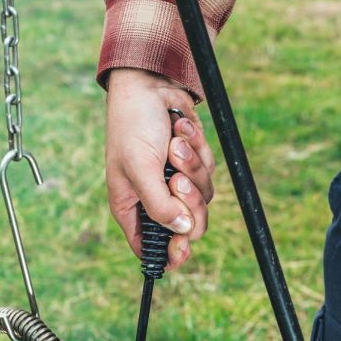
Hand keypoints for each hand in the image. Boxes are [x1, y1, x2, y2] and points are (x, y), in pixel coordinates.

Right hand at [105, 68, 214, 268]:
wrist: (150, 86)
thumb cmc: (133, 126)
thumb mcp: (141, 168)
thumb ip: (160, 205)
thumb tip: (182, 232)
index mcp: (131, 207)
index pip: (151, 245)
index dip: (168, 253)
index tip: (183, 250)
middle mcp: (154, 199)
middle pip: (187, 225)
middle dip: (188, 201)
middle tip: (178, 179)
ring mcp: (174, 183)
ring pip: (202, 198)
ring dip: (192, 167)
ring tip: (174, 144)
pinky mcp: (192, 165)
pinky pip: (208, 172)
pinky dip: (198, 151)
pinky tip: (180, 132)